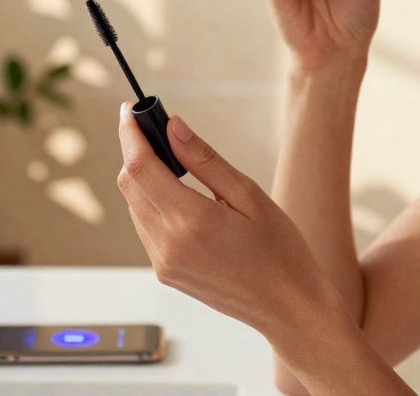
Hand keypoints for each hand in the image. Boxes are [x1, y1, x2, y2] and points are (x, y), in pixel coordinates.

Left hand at [115, 101, 344, 340]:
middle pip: (129, 184)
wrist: (290, 308)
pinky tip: (180, 196)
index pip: (140, 167)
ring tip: (173, 162)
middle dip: (135, 151)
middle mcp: (168, 245)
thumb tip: (173, 125)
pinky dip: (153, 204)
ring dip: (144, 178)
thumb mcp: (249, 195)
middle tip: (154, 128)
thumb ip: (205, 160)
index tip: (130, 110)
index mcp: (192, 221)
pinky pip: (145, 228)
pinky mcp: (166, 273)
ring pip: (134, 206)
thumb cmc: (281, 250)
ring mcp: (163, 263)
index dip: (130, 134)